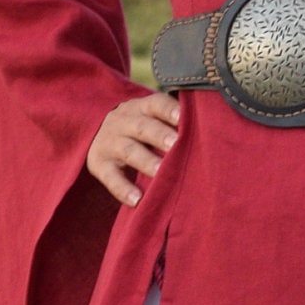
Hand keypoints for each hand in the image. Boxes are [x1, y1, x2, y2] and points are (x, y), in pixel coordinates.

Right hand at [87, 90, 180, 205]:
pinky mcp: (100, 165)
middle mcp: (124, 122)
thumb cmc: (139, 126)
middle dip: (159, 135)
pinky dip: (123, 189)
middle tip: (176, 144)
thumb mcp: (149, 116)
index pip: (156, 104)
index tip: (182, 117)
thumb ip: (172, 122)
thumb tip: (210, 132)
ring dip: (145, 161)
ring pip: (128, 151)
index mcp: (141, 108)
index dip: (168, 110)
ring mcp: (110, 143)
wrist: (94, 130)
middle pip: (142, 127)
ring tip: (160, 172)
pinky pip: (111, 178)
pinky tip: (137, 199)